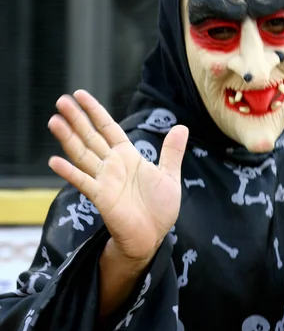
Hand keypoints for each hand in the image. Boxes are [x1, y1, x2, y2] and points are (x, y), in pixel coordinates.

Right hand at [48, 90, 188, 266]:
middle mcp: (112, 164)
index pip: (108, 127)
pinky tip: (54, 161)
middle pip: (90, 136)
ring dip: (68, 138)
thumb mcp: (169, 175)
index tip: (80, 94)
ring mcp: (104, 179)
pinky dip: (68, 172)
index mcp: (127, 156)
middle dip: (76, 119)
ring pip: (82, 154)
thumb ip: (172, 151)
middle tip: (61, 101)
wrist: (153, 236)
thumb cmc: (160, 208)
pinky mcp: (101, 197)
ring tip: (54, 121)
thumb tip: (182, 127)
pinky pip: (83, 181)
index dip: (94, 111)